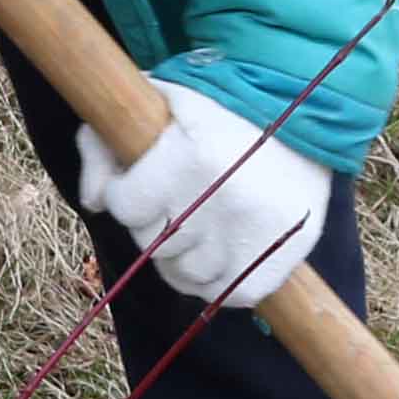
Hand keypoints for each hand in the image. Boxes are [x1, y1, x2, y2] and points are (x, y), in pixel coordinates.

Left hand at [75, 81, 328, 309]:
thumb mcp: (157, 103)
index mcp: (192, 157)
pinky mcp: (283, 260)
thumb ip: (104, 143)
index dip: (125, 193)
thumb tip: (91, 201)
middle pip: (153, 243)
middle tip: (176, 198)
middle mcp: (225, 201)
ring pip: (186, 274)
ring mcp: (256, 236)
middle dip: (154, 222)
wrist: (307, 113)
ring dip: (181, 255)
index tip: (140, 179)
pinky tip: (219, 251)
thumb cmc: (221, 106)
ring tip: (197, 224)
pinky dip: (216, 279)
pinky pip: (228, 294)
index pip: (126, 206)